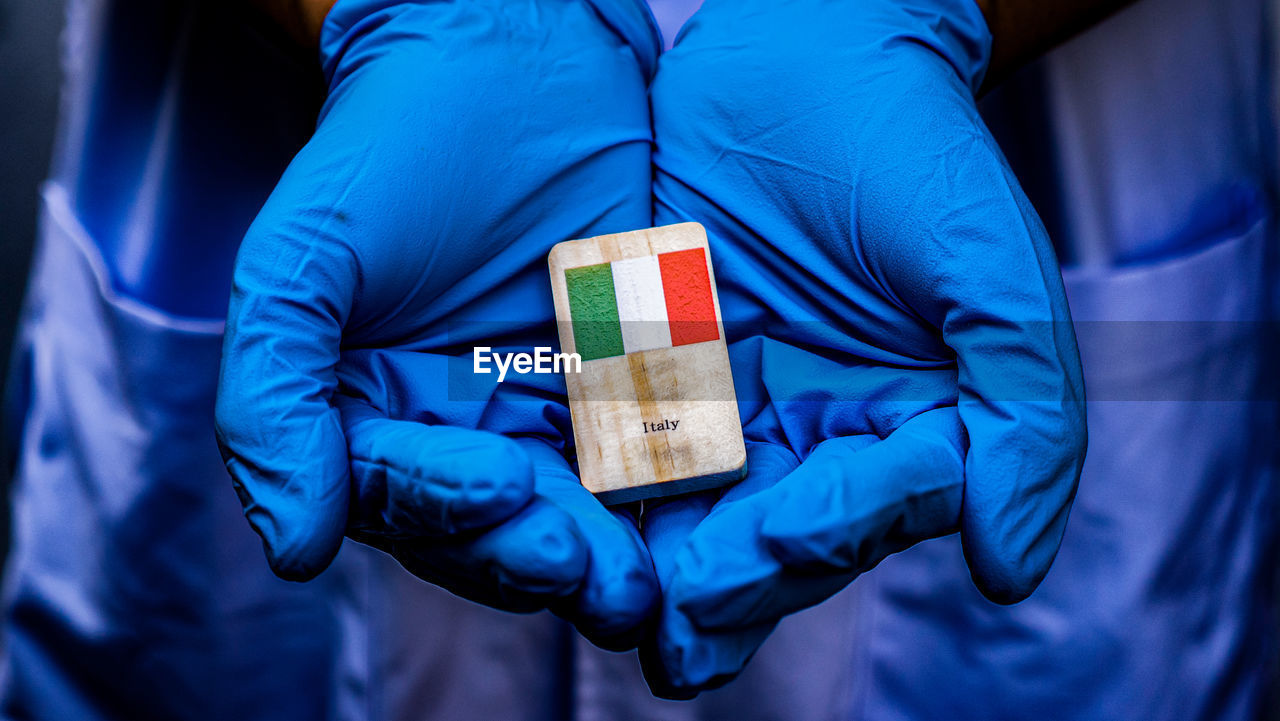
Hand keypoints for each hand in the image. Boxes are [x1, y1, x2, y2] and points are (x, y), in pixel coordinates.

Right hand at [215, 0, 661, 648]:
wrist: (509, 55)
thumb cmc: (393, 147)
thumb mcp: (303, 260)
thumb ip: (276, 396)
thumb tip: (290, 549)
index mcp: (376, 422)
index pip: (404, 500)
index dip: (446, 507)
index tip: (499, 486)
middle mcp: (463, 436)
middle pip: (497, 534)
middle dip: (542, 556)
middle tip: (595, 573)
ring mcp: (553, 416)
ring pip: (582, 516)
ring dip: (614, 555)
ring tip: (645, 580)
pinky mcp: (635, 387)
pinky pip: (658, 453)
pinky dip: (677, 492)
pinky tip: (707, 513)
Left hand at [639, 0, 1086, 695]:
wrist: (805, 52)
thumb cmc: (914, 151)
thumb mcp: (992, 273)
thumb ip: (1022, 417)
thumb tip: (1011, 570)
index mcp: (909, 434)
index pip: (874, 509)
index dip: (831, 531)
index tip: (785, 538)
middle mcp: (817, 443)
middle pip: (776, 539)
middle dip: (730, 580)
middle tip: (681, 620)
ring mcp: (731, 414)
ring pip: (694, 513)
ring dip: (656, 566)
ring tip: (623, 610)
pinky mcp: (654, 377)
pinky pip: (624, 440)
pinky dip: (597, 483)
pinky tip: (562, 517)